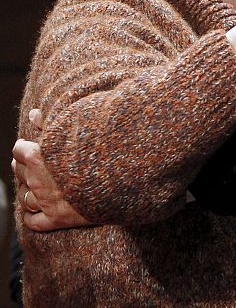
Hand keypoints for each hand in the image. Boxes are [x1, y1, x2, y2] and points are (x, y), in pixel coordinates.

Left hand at [12, 109, 91, 231]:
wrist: (118, 173)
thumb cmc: (96, 146)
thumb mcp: (72, 128)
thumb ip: (49, 121)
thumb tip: (33, 113)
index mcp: (38, 157)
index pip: (19, 151)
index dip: (23, 147)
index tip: (28, 145)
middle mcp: (37, 180)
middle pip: (19, 172)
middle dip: (23, 166)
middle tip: (30, 162)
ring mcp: (45, 201)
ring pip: (23, 197)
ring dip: (26, 190)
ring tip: (32, 184)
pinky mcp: (56, 218)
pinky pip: (34, 221)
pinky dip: (30, 216)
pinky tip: (33, 212)